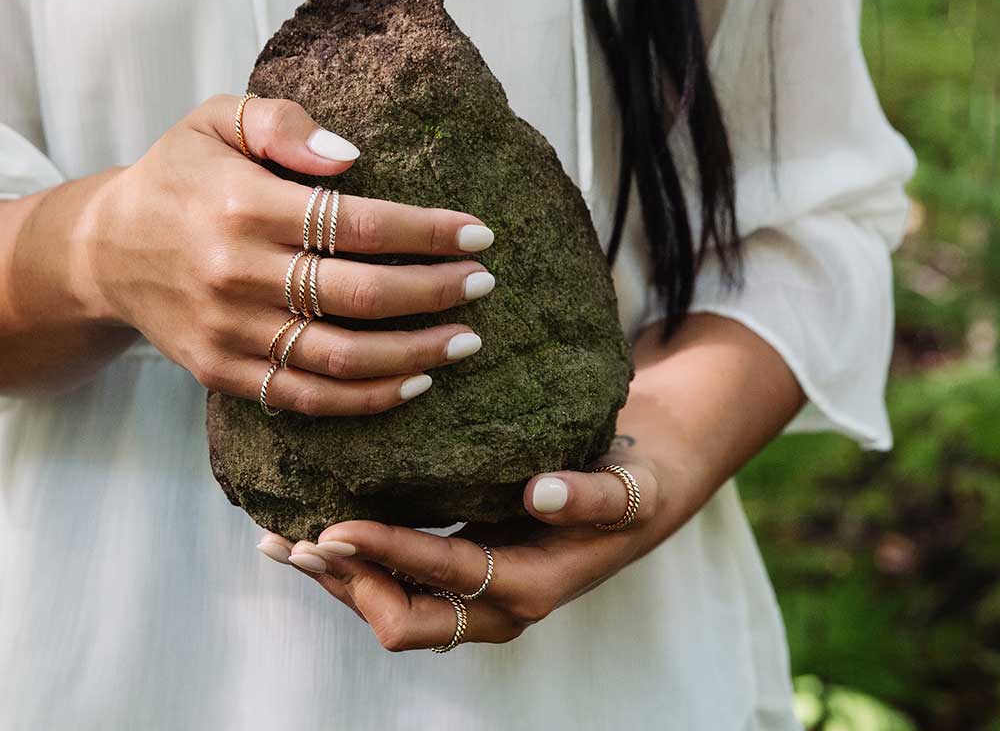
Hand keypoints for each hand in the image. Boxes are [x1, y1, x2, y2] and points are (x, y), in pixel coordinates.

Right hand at [85, 94, 496, 413]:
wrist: (104, 251)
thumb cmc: (178, 178)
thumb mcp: (215, 119)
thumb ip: (281, 124)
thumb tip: (351, 157)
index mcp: (244, 205)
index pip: (358, 224)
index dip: (427, 232)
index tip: (479, 234)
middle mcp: (237, 273)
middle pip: (361, 294)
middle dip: (436, 291)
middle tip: (483, 284)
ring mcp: (229, 332)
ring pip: (341, 357)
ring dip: (416, 353)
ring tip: (466, 340)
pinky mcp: (223, 371)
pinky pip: (307, 397)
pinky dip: (366, 397)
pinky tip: (415, 383)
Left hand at [256, 441, 665, 649]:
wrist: (644, 490)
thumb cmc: (636, 486)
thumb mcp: (627, 489)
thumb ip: (589, 497)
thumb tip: (537, 494)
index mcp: (532, 586)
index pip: (444, 579)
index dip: (387, 556)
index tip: (335, 527)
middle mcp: (497, 603)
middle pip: (404, 618)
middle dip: (349, 584)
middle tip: (299, 542)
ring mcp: (478, 592)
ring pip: (393, 604)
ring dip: (341, 578)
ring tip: (283, 543)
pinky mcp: (466, 570)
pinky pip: (401, 580)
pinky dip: (358, 563)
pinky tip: (320, 534)